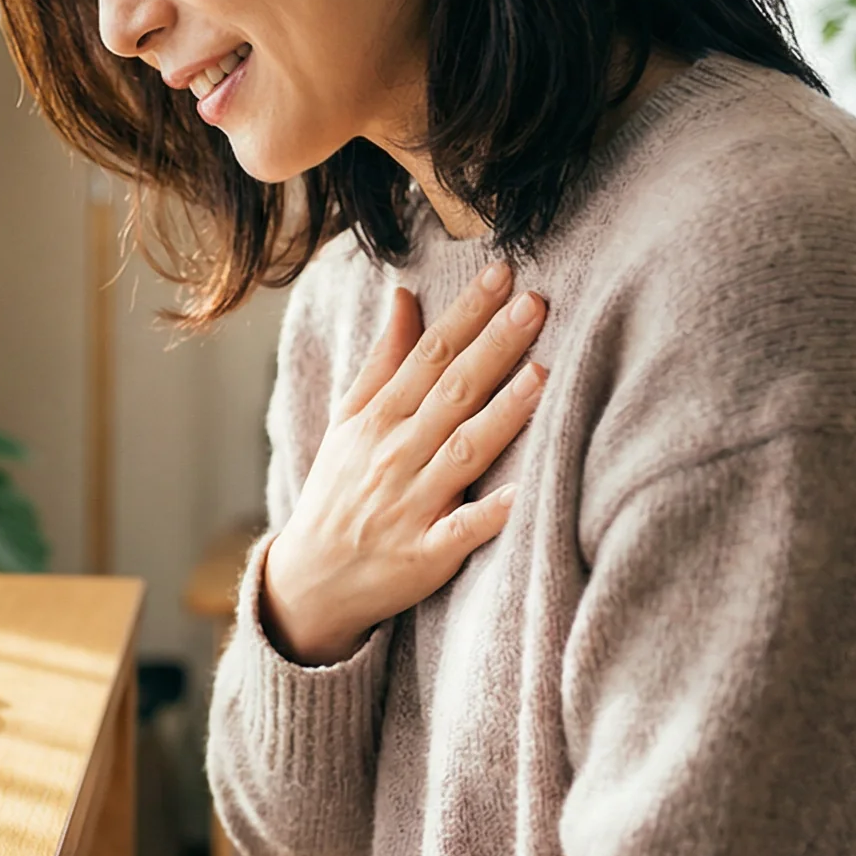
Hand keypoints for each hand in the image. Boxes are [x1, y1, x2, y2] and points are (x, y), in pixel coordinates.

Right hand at [258, 264, 547, 665]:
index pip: (429, 354)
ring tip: (543, 375)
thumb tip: (405, 296)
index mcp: (378, 418)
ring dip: (503, 413)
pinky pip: (465, 529)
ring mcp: (412, 504)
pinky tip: (526, 491)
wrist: (312, 580)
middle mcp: (396, 454)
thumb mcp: (348, 420)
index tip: (503, 274)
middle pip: (452, 392)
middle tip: (535, 304)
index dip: (467, 313)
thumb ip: (383, 361)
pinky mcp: (428, 553)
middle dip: (494, 346)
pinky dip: (492, 512)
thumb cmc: (339, 492)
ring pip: (464, 450)